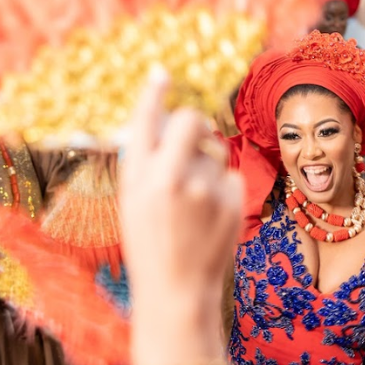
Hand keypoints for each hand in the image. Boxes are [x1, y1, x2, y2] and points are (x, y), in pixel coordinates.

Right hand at [120, 68, 242, 317]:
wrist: (177, 290)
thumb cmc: (151, 244)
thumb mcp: (133, 203)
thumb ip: (146, 163)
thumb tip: (164, 122)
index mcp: (138, 177)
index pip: (145, 121)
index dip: (153, 93)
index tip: (162, 74)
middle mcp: (169, 177)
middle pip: (191, 120)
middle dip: (192, 124)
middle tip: (190, 141)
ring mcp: (203, 188)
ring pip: (214, 151)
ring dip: (206, 166)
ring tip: (193, 203)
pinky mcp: (231, 200)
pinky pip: (231, 174)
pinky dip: (224, 188)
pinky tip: (210, 215)